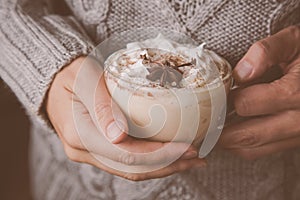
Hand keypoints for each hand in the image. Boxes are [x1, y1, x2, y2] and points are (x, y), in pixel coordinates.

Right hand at [46, 56, 205, 180]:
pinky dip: (150, 160)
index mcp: (79, 134)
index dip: (160, 155)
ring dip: (162, 166)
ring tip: (189, 159)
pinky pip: (126, 162)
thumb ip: (102, 107)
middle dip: (168, 165)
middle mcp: (83, 151)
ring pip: (130, 170)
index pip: (127, 154)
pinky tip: (168, 154)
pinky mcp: (97, 150)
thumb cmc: (71, 75)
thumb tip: (120, 136)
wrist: (55, 81)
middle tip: (196, 157)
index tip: (187, 147)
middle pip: (132, 169)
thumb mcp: (85, 81)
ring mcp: (89, 154)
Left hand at [219, 25, 299, 159]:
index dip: (226, 99)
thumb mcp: (293, 41)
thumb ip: (266, 52)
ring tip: (213, 125)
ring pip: (252, 149)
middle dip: (219, 129)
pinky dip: (241, 145)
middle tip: (202, 118)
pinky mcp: (293, 141)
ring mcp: (297, 135)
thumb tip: (239, 74)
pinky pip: (262, 152)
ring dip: (227, 141)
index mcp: (297, 93)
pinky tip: (232, 130)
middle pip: (246, 134)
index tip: (217, 93)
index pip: (246, 104)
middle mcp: (298, 121)